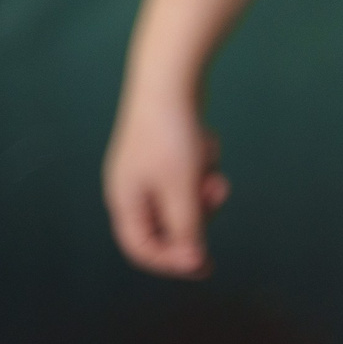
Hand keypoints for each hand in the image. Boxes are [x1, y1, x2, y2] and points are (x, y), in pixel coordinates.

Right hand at [104, 89, 228, 277]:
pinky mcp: (168, 149)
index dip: (172, 262)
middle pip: (168, 224)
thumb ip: (187, 229)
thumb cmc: (171, 135)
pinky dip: (204, 162)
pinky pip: (192, 171)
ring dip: (203, 186)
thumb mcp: (182, 188)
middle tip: (216, 191)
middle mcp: (132, 187)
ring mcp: (149, 167)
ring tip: (210, 163)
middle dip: (196, 213)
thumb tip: (194, 263)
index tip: (206, 266)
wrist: (171, 76)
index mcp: (125, 201)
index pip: (142, 248)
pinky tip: (206, 140)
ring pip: (185, 197)